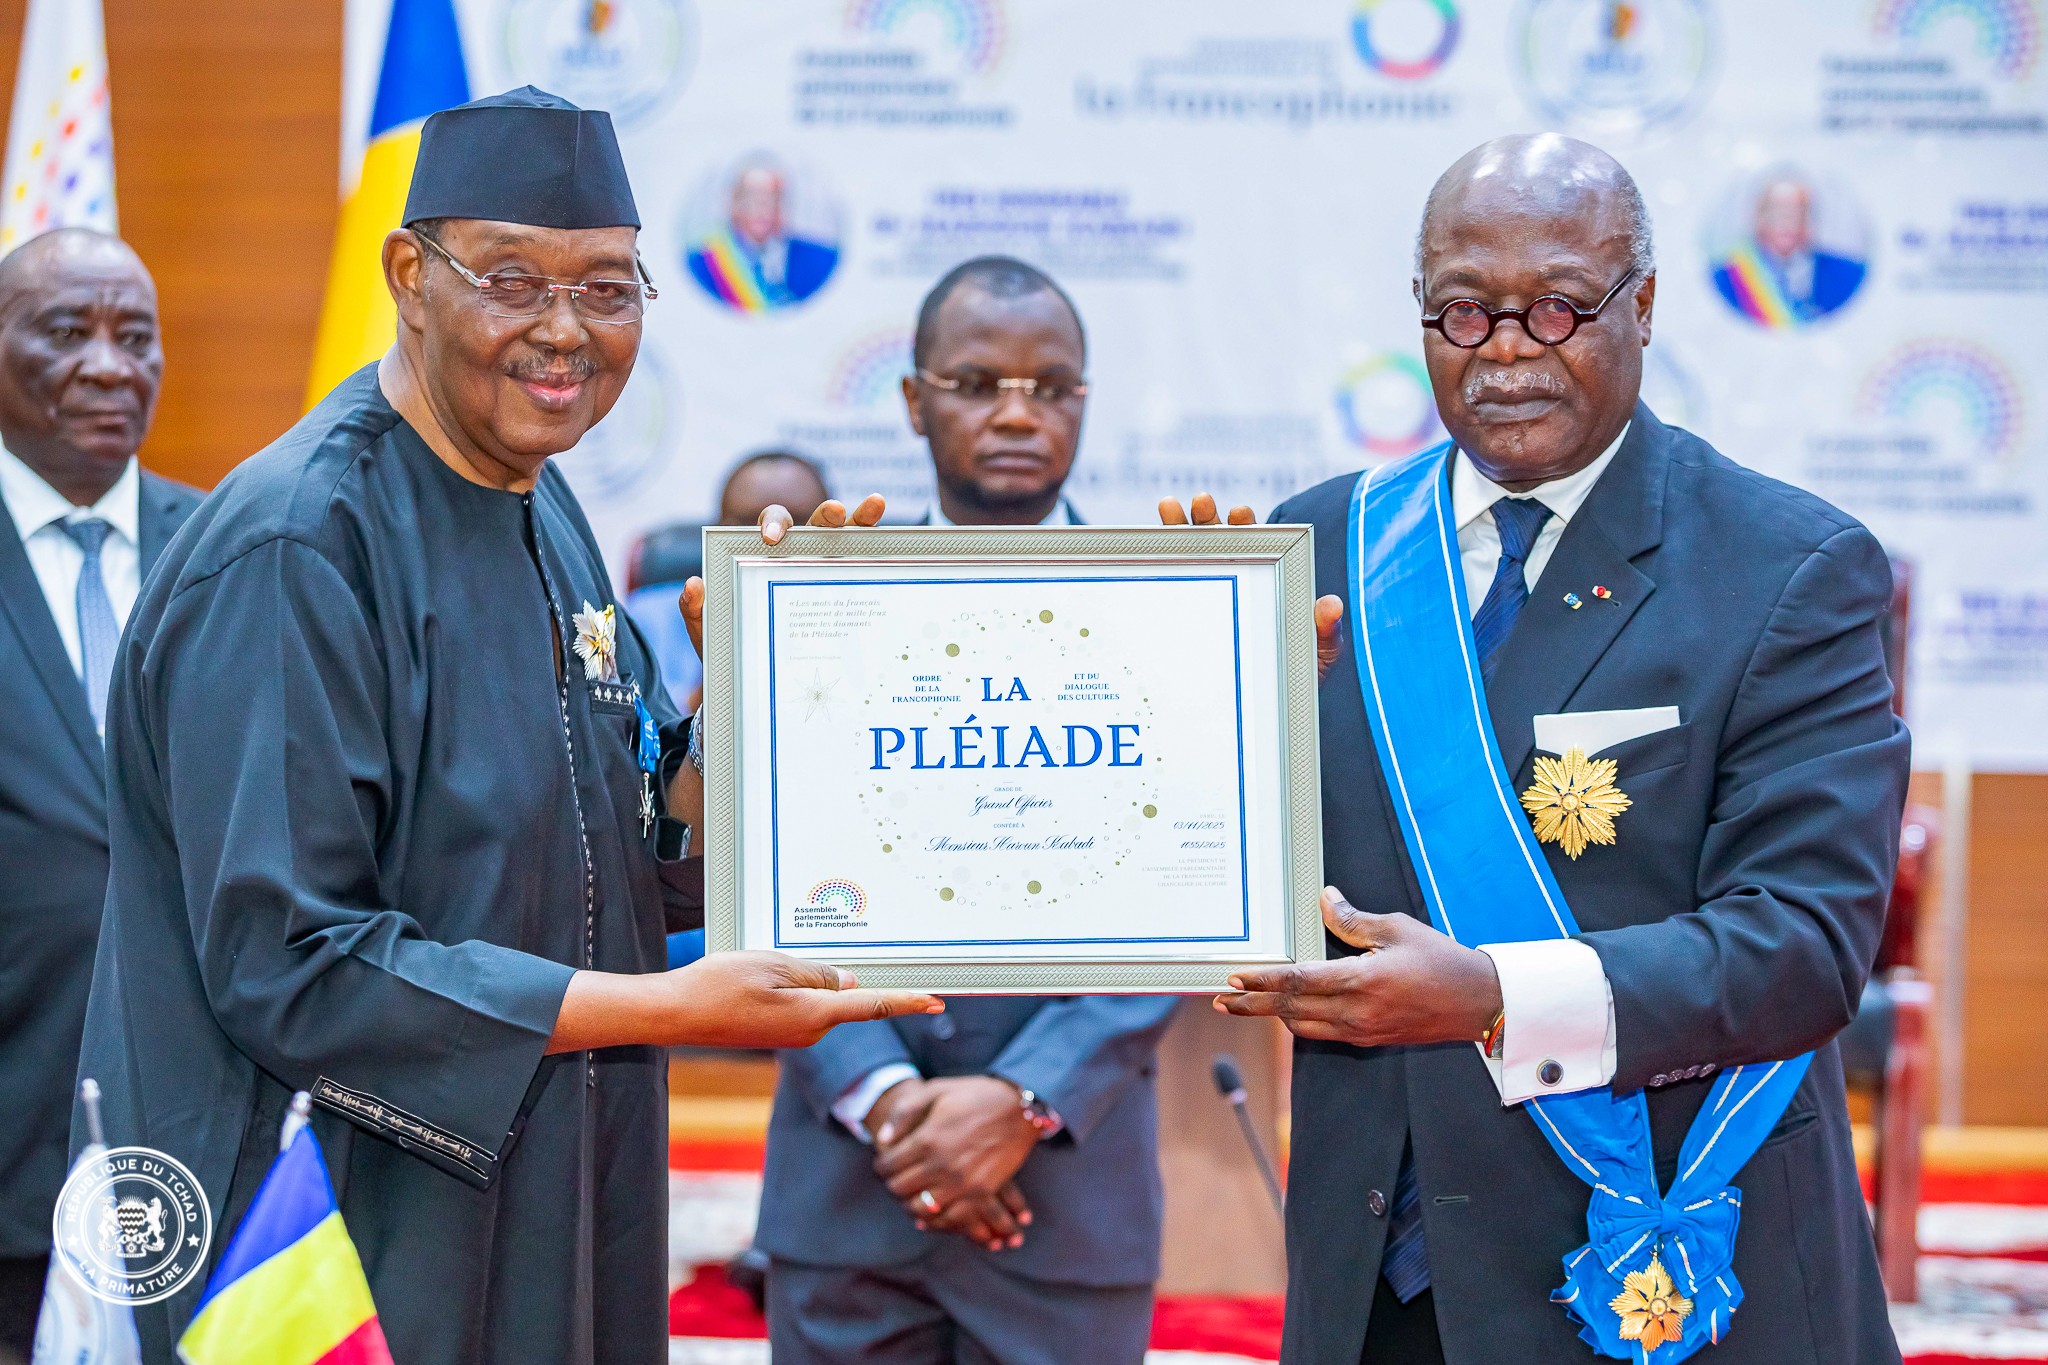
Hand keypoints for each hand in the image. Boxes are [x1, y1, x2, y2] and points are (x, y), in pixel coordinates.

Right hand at [548, 952, 942, 1052]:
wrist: (674, 1014)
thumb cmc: (718, 986)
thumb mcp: (772, 965)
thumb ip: (815, 973)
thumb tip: (846, 983)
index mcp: (813, 1014)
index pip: (871, 1005)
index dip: (905, 1001)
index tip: (935, 1001)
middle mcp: (808, 1031)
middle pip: (841, 995)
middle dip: (829, 973)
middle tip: (782, 960)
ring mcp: (791, 1035)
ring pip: (817, 997)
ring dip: (801, 977)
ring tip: (755, 969)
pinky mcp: (776, 1032)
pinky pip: (799, 1004)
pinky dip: (789, 987)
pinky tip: (755, 978)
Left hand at [678, 495, 888, 658]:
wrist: (765, 681)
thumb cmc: (737, 650)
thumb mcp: (713, 636)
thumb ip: (697, 613)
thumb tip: (694, 585)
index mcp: (767, 556)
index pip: (772, 527)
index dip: (774, 525)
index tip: (772, 540)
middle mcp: (800, 554)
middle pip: (814, 524)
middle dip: (825, 515)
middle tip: (835, 513)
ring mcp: (828, 569)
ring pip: (847, 536)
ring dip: (861, 518)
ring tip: (875, 506)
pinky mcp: (849, 589)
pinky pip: (865, 565)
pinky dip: (878, 548)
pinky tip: (894, 540)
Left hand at [871, 1076, 1040, 1251]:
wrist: (1020, 1107)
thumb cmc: (975, 1095)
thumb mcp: (936, 1090)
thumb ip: (904, 1113)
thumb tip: (883, 1140)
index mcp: (927, 1139)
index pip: (888, 1166)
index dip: (881, 1166)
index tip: (885, 1163)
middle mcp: (941, 1165)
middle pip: (899, 1190)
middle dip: (893, 1184)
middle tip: (897, 1178)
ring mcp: (962, 1182)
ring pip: (920, 1210)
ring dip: (911, 1204)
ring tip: (914, 1194)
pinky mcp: (981, 1192)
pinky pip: (950, 1219)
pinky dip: (937, 1221)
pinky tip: (932, 1214)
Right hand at [1158, 493, 1344, 679]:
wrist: (1267, 705)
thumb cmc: (1295, 675)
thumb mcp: (1316, 654)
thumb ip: (1325, 631)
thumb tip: (1332, 605)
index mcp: (1265, 579)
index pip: (1256, 545)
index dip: (1246, 526)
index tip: (1240, 513)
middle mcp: (1234, 579)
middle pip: (1216, 541)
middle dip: (1206, 518)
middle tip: (1201, 502)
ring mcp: (1207, 595)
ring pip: (1187, 555)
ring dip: (1176, 529)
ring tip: (1167, 506)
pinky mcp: (1184, 618)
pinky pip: (1169, 586)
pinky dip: (1155, 564)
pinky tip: (1142, 547)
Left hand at [1213, 887, 1501, 1047]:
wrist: (1478, 1004)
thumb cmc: (1442, 961)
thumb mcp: (1397, 929)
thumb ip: (1352, 919)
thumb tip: (1324, 899)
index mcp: (1361, 982)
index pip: (1298, 982)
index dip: (1262, 981)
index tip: (1236, 977)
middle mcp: (1356, 1013)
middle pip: (1290, 1011)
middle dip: (1252, 1006)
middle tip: (1222, 1000)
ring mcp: (1362, 1031)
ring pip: (1303, 1027)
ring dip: (1273, 1016)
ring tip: (1246, 1005)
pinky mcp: (1369, 1039)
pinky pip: (1323, 1033)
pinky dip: (1299, 1022)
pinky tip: (1289, 1012)